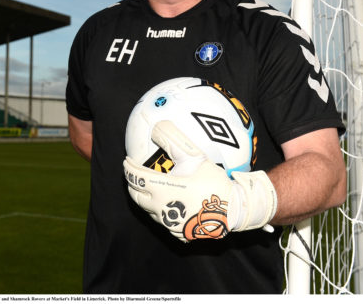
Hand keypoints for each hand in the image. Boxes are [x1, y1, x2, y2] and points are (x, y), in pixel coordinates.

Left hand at [123, 120, 276, 242]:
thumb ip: (174, 141)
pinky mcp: (179, 234)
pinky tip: (166, 204)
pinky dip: (159, 211)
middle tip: (134, 174)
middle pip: (136, 196)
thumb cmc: (215, 182)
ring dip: (145, 198)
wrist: (235, 209)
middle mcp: (162, 209)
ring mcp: (170, 224)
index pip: (136, 178)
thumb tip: (157, 128)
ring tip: (150, 187)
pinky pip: (163, 222)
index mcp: (163, 190)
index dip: (128, 168)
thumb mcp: (195, 157)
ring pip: (148, 210)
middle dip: (132, 183)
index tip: (127, 160)